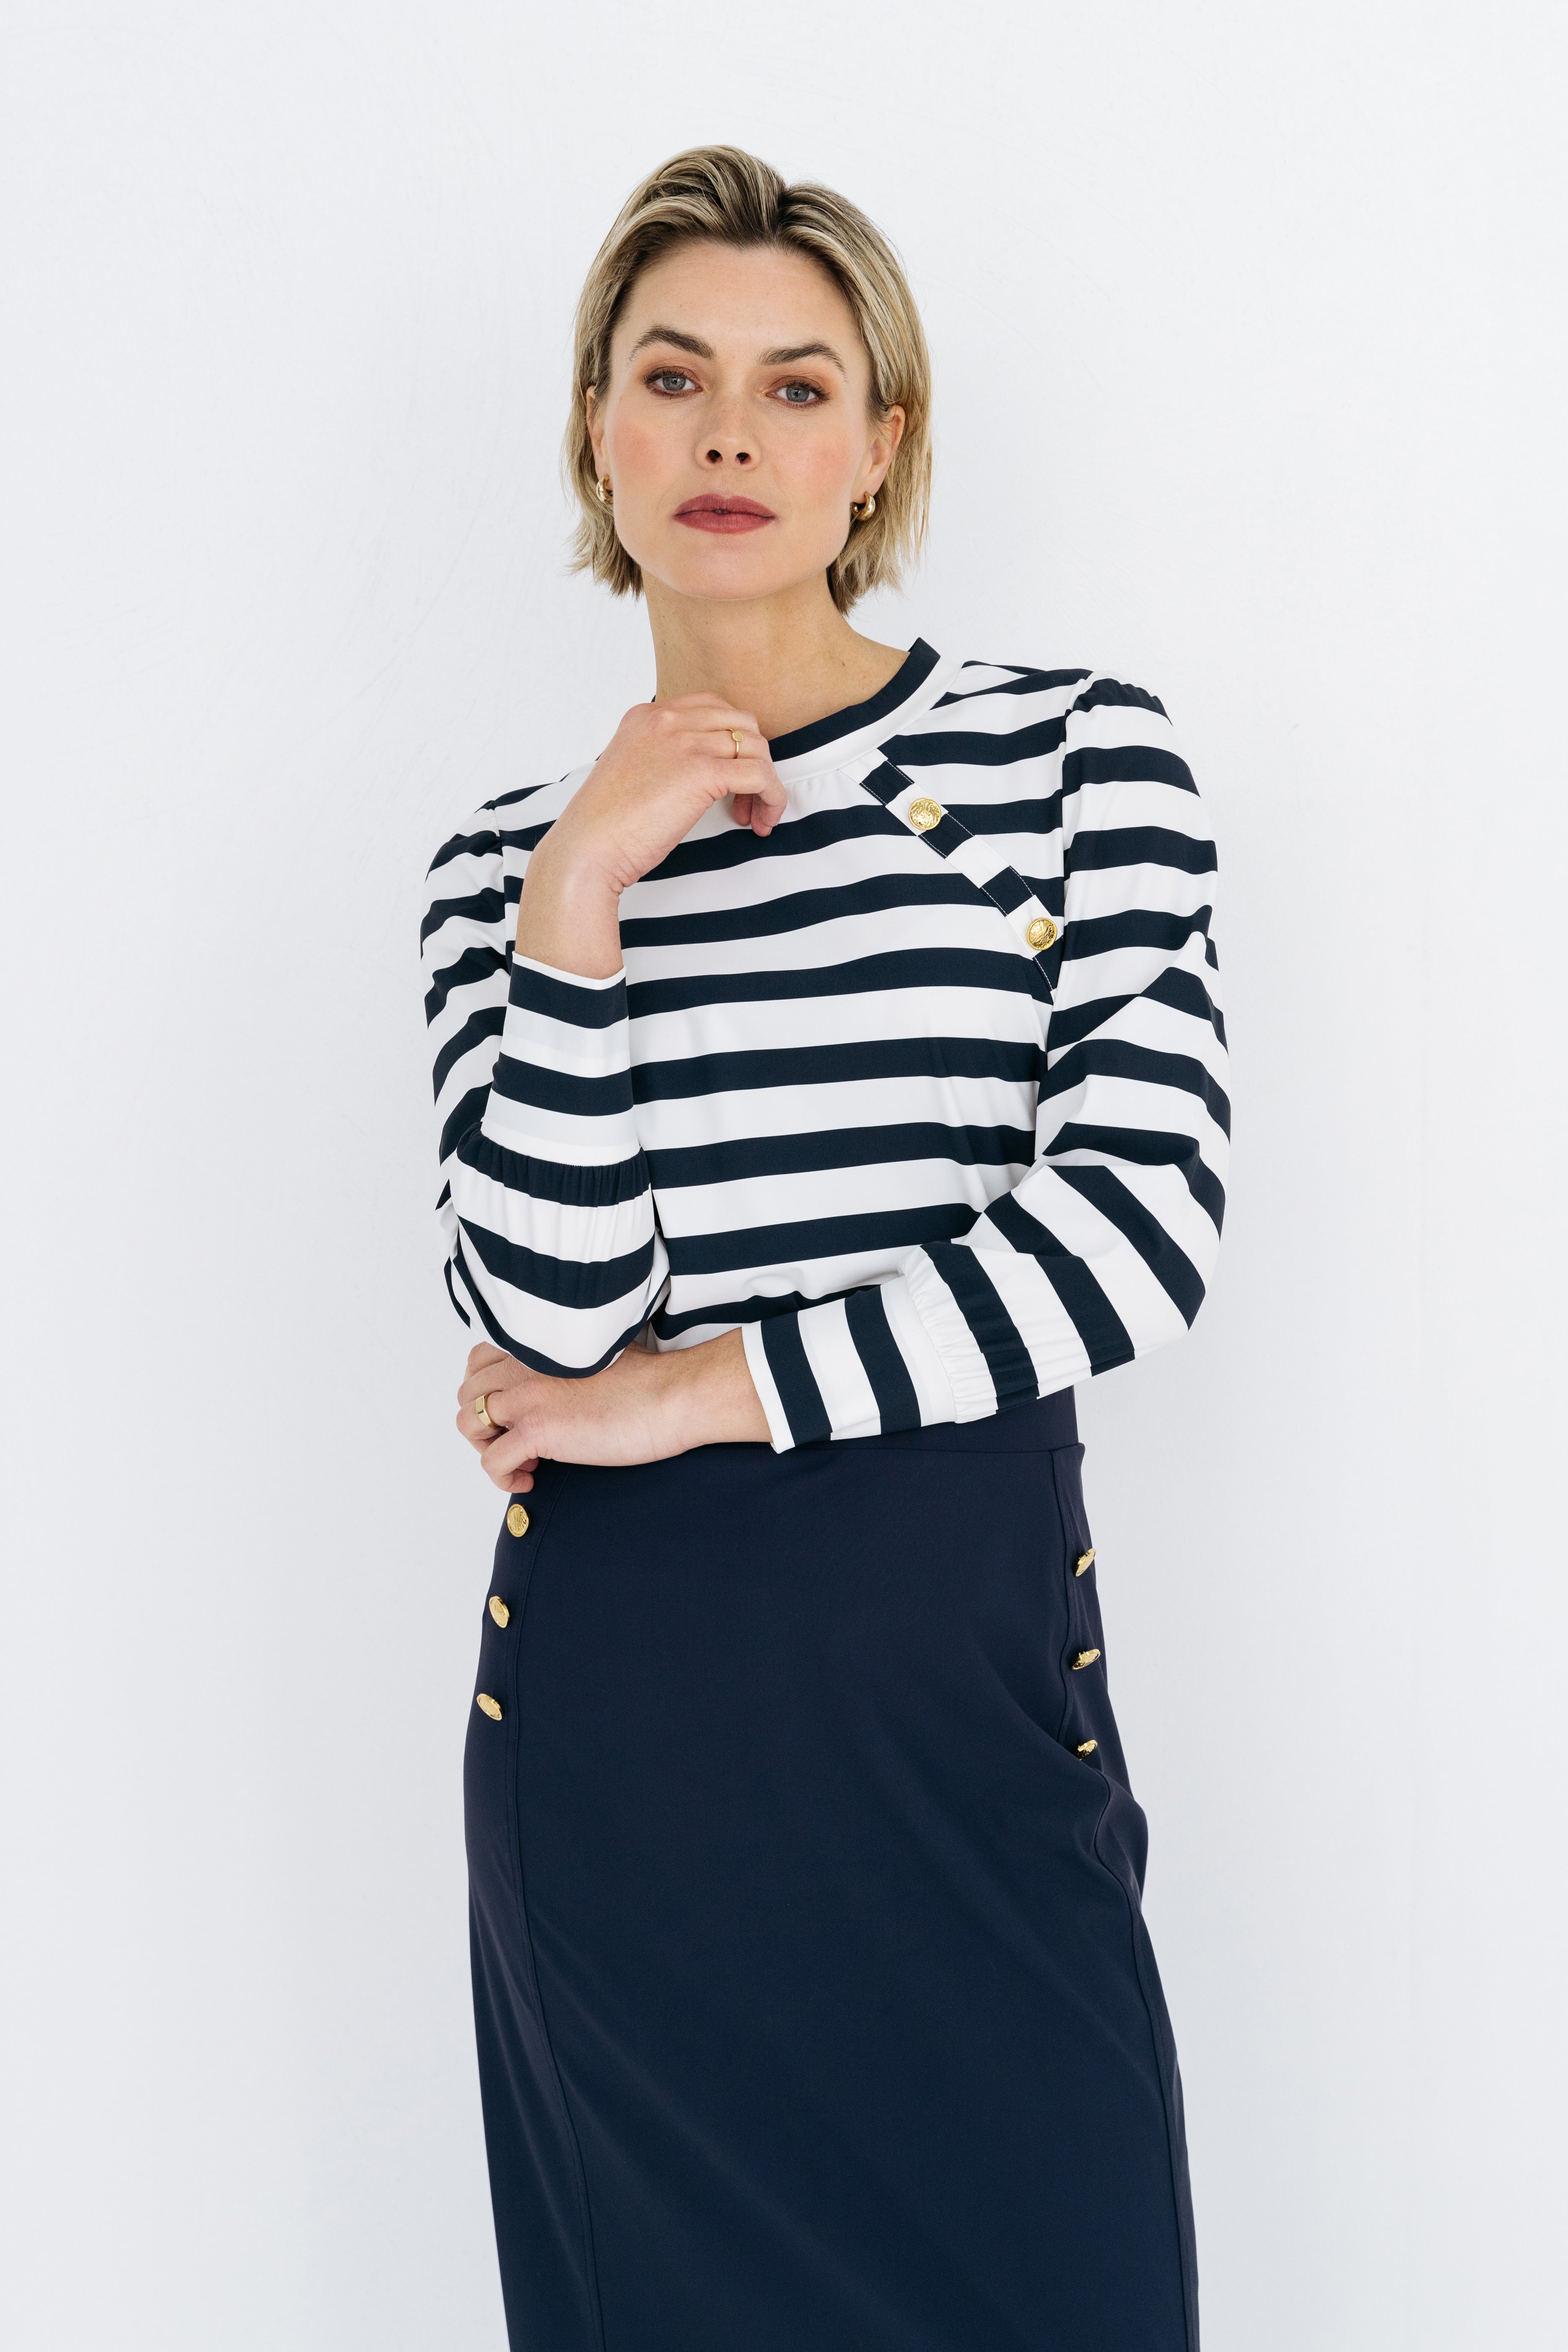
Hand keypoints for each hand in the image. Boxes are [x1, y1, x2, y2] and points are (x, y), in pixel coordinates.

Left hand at [456, 1329, 769, 1492]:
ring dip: (488, 1448)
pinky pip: (491, 1462)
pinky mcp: (536, 1429)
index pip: (478, 1363)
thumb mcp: (596, 1354)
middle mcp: (522, 1363)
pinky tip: (531, 1478)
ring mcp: (526, 1395)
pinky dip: (503, 1477)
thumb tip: (557, 1388)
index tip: (513, 1413)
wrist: (674, 1396)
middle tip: (517, 1442)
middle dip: (486, 1425)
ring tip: (524, 1460)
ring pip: (470, 1424)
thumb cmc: (649, 1380)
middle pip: (469, 1396)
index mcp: (536, 1344)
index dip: (488, 1393)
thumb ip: (564, 1362)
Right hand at [516, 695, 786, 978]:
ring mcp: (685, 742)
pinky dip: (772, 798)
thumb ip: (662, 758)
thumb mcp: (632, 772)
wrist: (586, 850)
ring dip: (765, 784)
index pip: (713, 708)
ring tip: (753, 817)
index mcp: (647, 715)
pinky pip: (760, 775)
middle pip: (741, 724)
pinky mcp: (702, 772)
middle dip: (754, 760)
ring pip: (756, 749)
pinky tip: (762, 822)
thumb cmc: (605, 826)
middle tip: (746, 801)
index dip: (732, 742)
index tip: (731, 779)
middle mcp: (667, 720)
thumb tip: (697, 773)